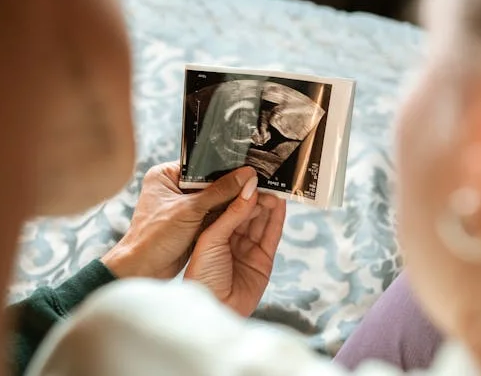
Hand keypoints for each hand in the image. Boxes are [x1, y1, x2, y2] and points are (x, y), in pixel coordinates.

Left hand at [102, 162, 258, 278]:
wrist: (143, 270)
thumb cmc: (154, 237)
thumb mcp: (190, 210)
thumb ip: (220, 191)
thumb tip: (247, 175)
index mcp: (166, 175)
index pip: (201, 164)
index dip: (225, 166)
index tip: (248, 167)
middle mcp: (174, 187)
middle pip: (210, 181)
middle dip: (231, 185)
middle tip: (257, 182)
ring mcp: (183, 206)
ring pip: (214, 199)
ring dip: (230, 202)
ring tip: (257, 196)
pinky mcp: (190, 223)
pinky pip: (213, 214)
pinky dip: (226, 215)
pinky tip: (246, 212)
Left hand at [185, 188, 286, 316]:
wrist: (210, 310)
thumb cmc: (201, 275)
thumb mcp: (210, 237)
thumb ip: (231, 212)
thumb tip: (249, 186)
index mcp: (207, 229)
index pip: (223, 200)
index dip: (235, 186)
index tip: (247, 169)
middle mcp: (225, 236)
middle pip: (243, 208)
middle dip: (254, 192)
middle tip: (266, 176)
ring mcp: (243, 248)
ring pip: (258, 219)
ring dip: (266, 203)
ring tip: (274, 186)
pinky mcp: (261, 260)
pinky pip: (270, 235)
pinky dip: (276, 219)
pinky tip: (279, 204)